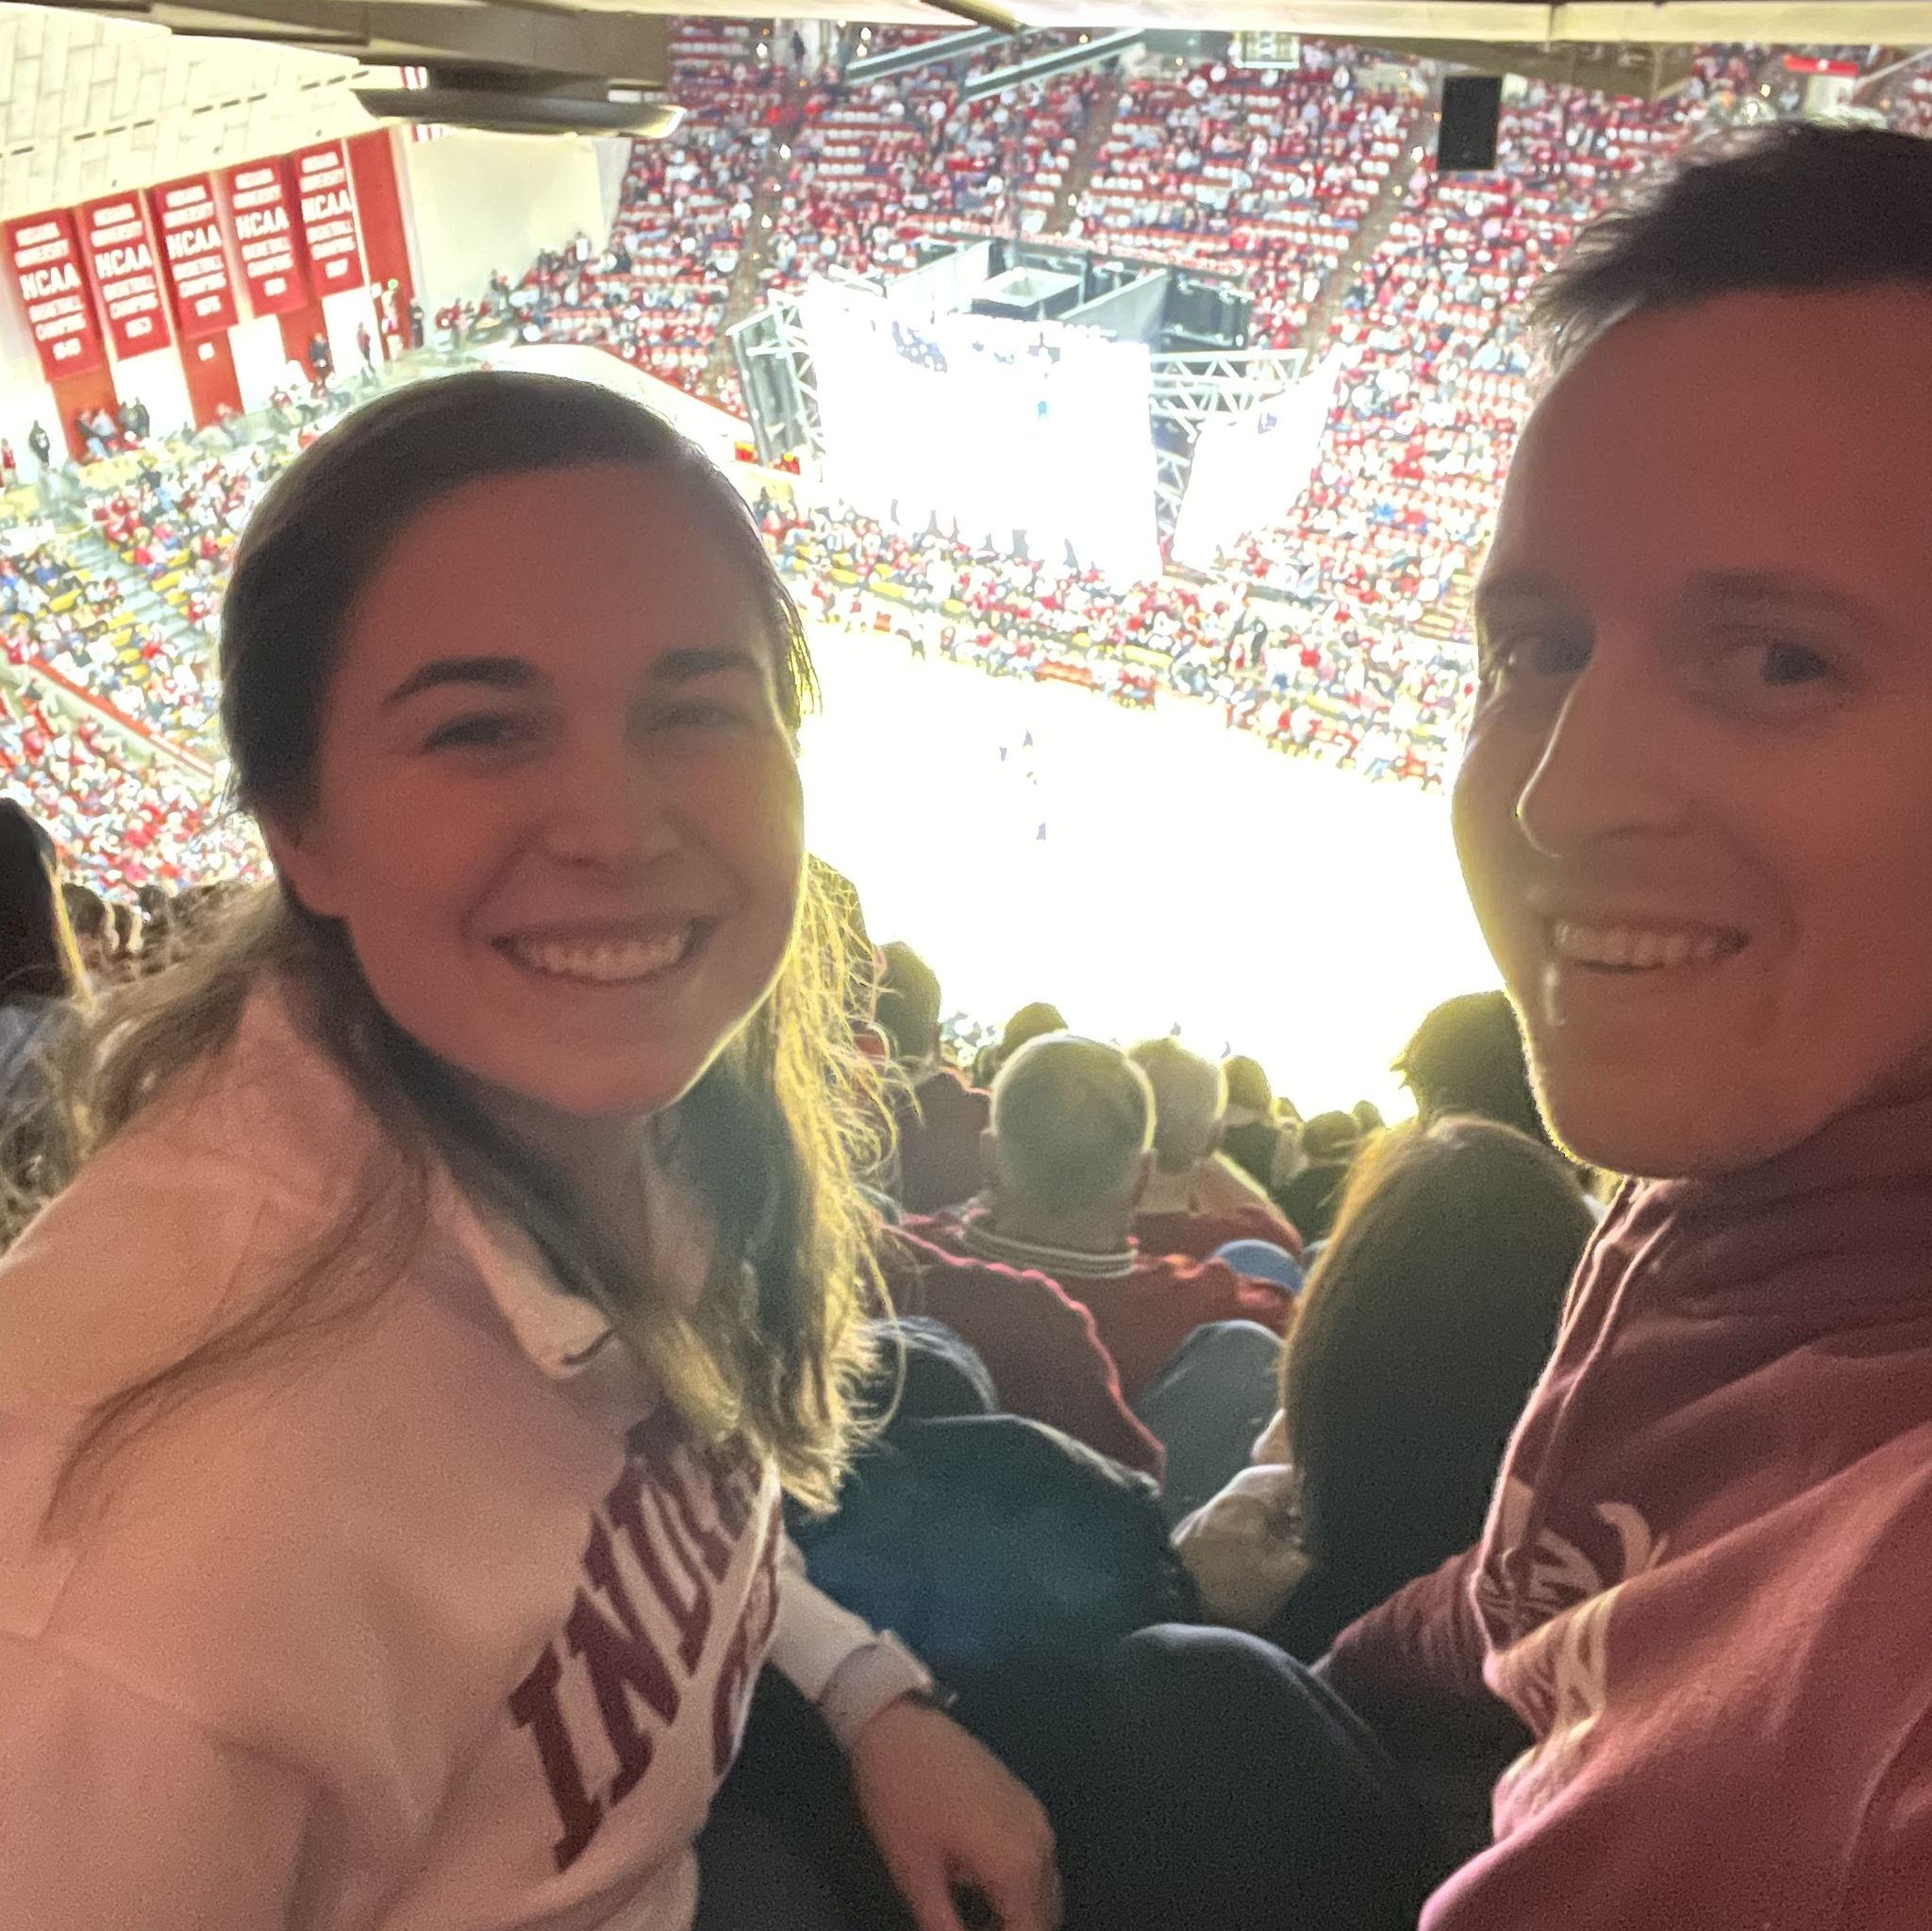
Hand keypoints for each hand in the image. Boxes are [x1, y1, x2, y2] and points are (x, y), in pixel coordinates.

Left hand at [848, 1695, 1061, 1930]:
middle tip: (969, 1929)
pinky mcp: (1024, 1799)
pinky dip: (1019, 1887)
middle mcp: (1040, 1841)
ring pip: (1044, 1888)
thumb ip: (945, 1927)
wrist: (898, 1723)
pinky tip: (982, 1894)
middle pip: (1045, 1914)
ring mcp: (1035, 1816)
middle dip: (1018, 1930)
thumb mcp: (915, 1875)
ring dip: (1020, 1914)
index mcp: (1018, 1864)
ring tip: (977, 1923)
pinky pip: (1037, 1860)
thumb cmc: (901, 1799)